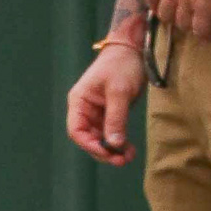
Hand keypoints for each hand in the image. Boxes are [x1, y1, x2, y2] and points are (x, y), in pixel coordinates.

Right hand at [65, 45, 145, 166]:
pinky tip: (129, 149)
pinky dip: (119, 142)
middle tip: (121, 160)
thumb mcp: (119, 91)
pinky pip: (111, 133)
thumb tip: (114, 144)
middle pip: (88, 138)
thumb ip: (116, 118)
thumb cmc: (122, 65)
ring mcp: (97, 112)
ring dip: (113, 150)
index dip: (89, 145)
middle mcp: (84, 109)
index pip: (76, 130)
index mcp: (79, 101)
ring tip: (128, 157)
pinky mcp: (110, 113)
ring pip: (100, 138)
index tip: (106, 152)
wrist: (134, 50)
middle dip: (103, 151)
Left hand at [141, 0, 210, 37]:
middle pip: (165, 14)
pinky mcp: (204, 8)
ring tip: (206, 24)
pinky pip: (201, 29)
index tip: (163, 7)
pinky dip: (208, 34)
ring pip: (182, 24)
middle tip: (188, 17)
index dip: (156, 5)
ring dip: (193, 26)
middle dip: (175, 18)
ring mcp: (187, 1)